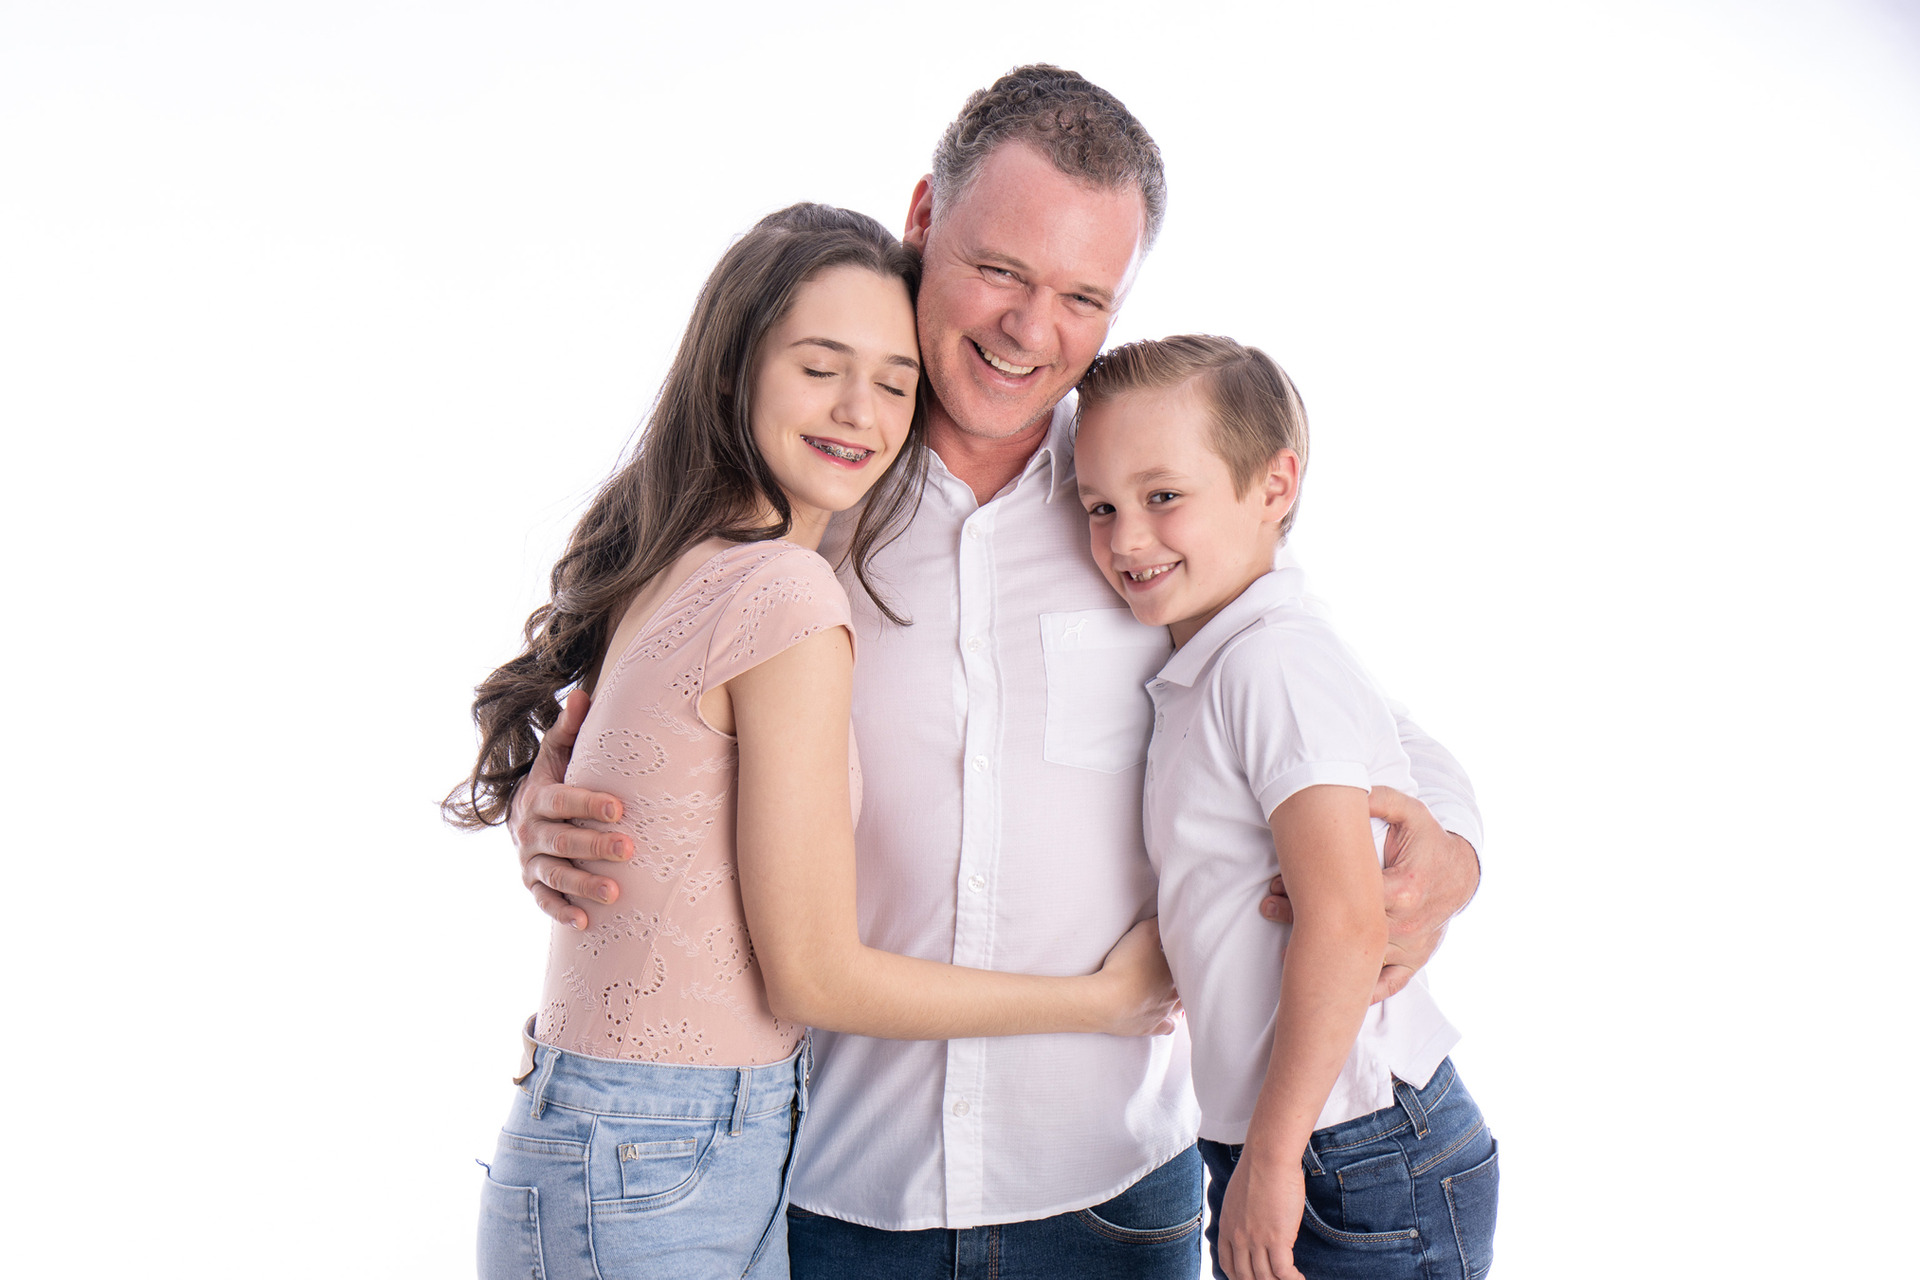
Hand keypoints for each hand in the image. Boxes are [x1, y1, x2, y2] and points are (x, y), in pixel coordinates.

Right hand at [510, 689, 632, 929]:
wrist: (521, 816)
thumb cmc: (554, 780)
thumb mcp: (557, 752)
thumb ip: (570, 728)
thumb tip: (582, 695)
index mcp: (538, 796)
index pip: (563, 800)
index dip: (588, 803)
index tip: (619, 807)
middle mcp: (530, 831)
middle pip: (563, 840)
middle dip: (595, 844)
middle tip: (629, 847)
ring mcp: (530, 861)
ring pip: (555, 875)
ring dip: (583, 884)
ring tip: (615, 892)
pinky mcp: (532, 885)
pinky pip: (545, 902)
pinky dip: (563, 912)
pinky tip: (587, 922)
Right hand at [1093, 917, 1181, 1035]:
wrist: (1105, 1001)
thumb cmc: (1125, 965)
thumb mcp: (1142, 934)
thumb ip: (1157, 923)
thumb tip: (1169, 916)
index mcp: (1176, 972)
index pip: (1189, 963)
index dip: (1187, 956)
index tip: (1184, 949)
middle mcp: (1175, 995)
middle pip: (1188, 986)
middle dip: (1186, 978)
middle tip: (1183, 969)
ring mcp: (1163, 1013)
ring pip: (1181, 1007)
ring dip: (1182, 1000)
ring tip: (1180, 992)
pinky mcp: (1150, 1027)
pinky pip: (1168, 1026)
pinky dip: (1172, 1021)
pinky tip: (1173, 1018)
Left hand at [1218, 1152, 1305, 1279]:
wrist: (1268, 1157)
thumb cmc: (1258, 1169)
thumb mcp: (1237, 1197)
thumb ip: (1240, 1217)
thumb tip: (1251, 1225)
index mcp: (1226, 1227)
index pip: (1227, 1265)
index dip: (1239, 1278)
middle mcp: (1238, 1238)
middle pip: (1245, 1277)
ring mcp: (1256, 1240)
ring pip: (1266, 1278)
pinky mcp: (1276, 1239)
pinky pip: (1284, 1272)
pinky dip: (1292, 1279)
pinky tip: (1300, 1278)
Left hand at [1259, 786, 1479, 1001]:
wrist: (1460, 872)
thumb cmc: (1427, 840)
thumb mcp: (1408, 812)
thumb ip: (1380, 800)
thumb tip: (1350, 789)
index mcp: (1404, 888)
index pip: (1348, 896)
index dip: (1307, 892)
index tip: (1276, 883)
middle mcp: (1408, 924)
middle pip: (1347, 930)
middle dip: (1302, 920)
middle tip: (1267, 906)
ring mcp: (1411, 947)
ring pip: (1361, 960)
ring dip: (1321, 952)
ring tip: (1280, 943)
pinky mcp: (1414, 960)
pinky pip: (1388, 984)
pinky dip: (1361, 991)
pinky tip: (1329, 986)